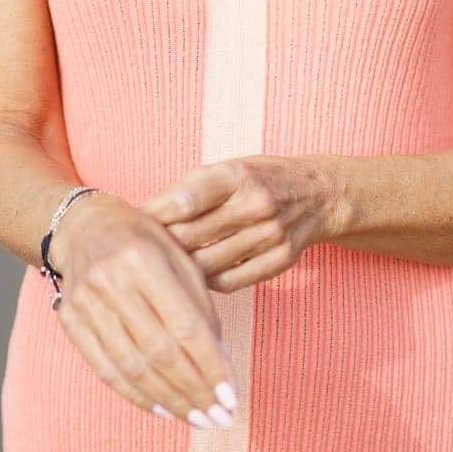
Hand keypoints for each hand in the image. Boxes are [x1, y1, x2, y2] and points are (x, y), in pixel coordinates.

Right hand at [47, 192, 238, 426]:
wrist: (82, 226)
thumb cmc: (142, 239)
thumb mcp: (178, 253)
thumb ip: (199, 303)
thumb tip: (220, 361)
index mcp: (144, 258)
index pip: (184, 325)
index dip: (210, 365)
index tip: (231, 396)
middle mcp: (111, 282)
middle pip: (159, 351)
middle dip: (194, 391)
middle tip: (221, 418)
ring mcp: (86, 304)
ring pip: (132, 367)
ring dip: (169, 400)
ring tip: (197, 419)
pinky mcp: (71, 322)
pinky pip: (106, 369)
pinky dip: (136, 395)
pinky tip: (163, 409)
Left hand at [138, 155, 340, 291]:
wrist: (319, 194)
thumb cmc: (260, 179)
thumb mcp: (229, 169)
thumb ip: (190, 191)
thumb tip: (144, 215)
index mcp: (237, 174)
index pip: (187, 197)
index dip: (155, 213)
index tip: (133, 223)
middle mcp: (256, 204)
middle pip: (191, 236)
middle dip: (162, 244)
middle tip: (140, 251)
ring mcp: (271, 235)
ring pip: (206, 264)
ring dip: (181, 267)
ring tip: (164, 267)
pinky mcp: (280, 261)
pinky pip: (229, 282)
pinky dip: (207, 281)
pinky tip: (197, 275)